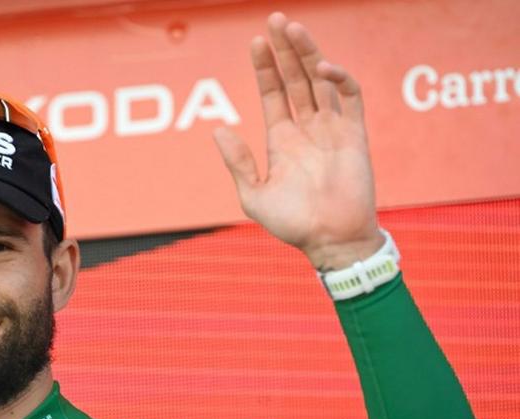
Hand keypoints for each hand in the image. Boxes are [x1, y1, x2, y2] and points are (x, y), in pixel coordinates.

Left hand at [214, 12, 383, 270]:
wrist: (330, 241)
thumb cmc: (292, 224)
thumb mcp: (253, 195)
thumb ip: (237, 162)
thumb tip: (218, 129)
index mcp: (282, 140)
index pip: (272, 94)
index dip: (264, 68)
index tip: (255, 42)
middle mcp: (306, 129)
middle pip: (294, 79)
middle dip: (284, 50)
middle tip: (275, 19)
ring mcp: (331, 129)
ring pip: (319, 81)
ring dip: (308, 54)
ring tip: (292, 28)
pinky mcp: (355, 135)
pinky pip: (350, 99)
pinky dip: (339, 79)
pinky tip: (321, 67)